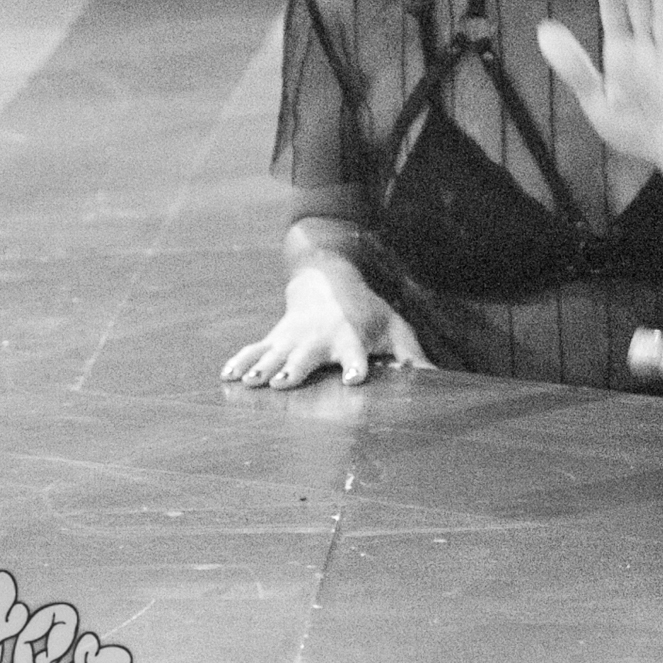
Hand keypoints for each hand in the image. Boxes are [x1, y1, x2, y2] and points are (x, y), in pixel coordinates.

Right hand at [221, 262, 431, 387]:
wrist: (327, 279)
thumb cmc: (368, 313)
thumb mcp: (394, 329)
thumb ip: (411, 355)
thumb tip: (435, 378)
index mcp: (351, 338)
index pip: (355, 354)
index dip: (355, 366)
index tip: (353, 379)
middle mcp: (320, 338)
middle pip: (306, 355)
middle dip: (295, 367)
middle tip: (282, 382)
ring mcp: (294, 337)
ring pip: (275, 353)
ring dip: (262, 367)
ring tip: (249, 383)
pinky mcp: (275, 337)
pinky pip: (254, 349)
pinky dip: (241, 361)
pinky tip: (227, 376)